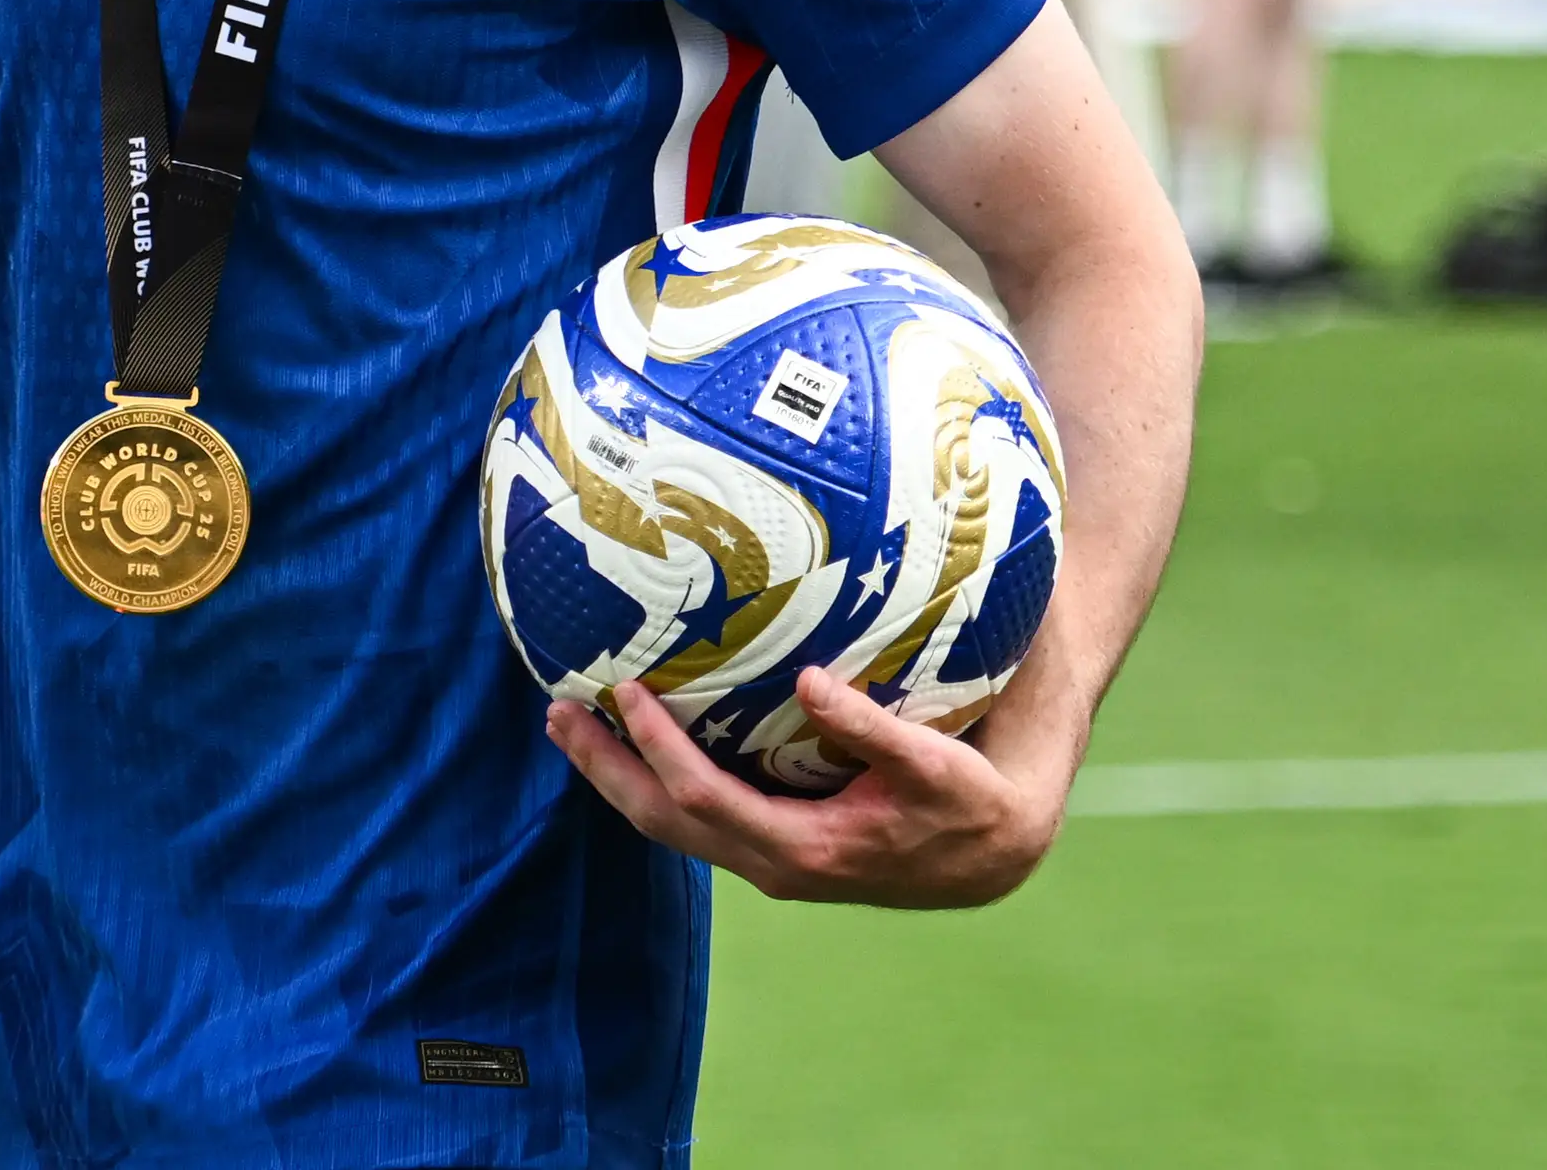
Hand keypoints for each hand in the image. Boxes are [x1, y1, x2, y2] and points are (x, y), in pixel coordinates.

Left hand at [545, 665, 1064, 909]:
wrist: (989, 859)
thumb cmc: (965, 803)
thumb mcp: (931, 765)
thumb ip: (871, 729)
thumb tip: (808, 683)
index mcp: (802, 848)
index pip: (703, 797)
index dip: (657, 747)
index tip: (625, 693)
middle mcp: (771, 864)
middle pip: (662, 820)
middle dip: (605, 767)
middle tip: (558, 710)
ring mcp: (765, 860)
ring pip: (668, 825)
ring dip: (616, 775)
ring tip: (572, 723)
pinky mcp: (769, 846)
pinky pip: (691, 818)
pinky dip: (651, 780)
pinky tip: (631, 742)